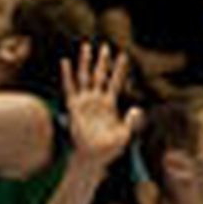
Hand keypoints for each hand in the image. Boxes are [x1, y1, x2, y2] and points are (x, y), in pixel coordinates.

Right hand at [61, 41, 142, 168]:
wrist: (92, 157)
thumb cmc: (110, 149)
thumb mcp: (125, 135)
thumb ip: (132, 122)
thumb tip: (137, 109)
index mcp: (110, 104)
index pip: (116, 82)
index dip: (120, 69)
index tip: (124, 55)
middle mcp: (97, 100)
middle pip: (100, 75)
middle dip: (103, 61)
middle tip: (106, 46)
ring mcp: (85, 102)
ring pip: (85, 77)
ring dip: (86, 62)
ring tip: (86, 46)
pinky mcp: (74, 106)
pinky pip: (70, 87)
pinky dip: (67, 74)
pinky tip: (65, 62)